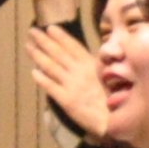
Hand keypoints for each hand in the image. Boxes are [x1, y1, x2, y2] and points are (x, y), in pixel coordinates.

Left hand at [27, 20, 114, 138]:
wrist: (116, 119)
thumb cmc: (120, 98)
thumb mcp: (114, 76)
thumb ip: (101, 65)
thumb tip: (94, 56)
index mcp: (92, 65)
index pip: (73, 46)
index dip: (61, 36)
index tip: (50, 27)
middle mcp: (80, 72)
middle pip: (59, 53)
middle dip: (44, 41)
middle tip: (32, 31)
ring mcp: (71, 85)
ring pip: (51, 67)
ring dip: (38, 55)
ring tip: (28, 46)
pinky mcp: (66, 100)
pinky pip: (50, 86)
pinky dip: (41, 78)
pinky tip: (34, 71)